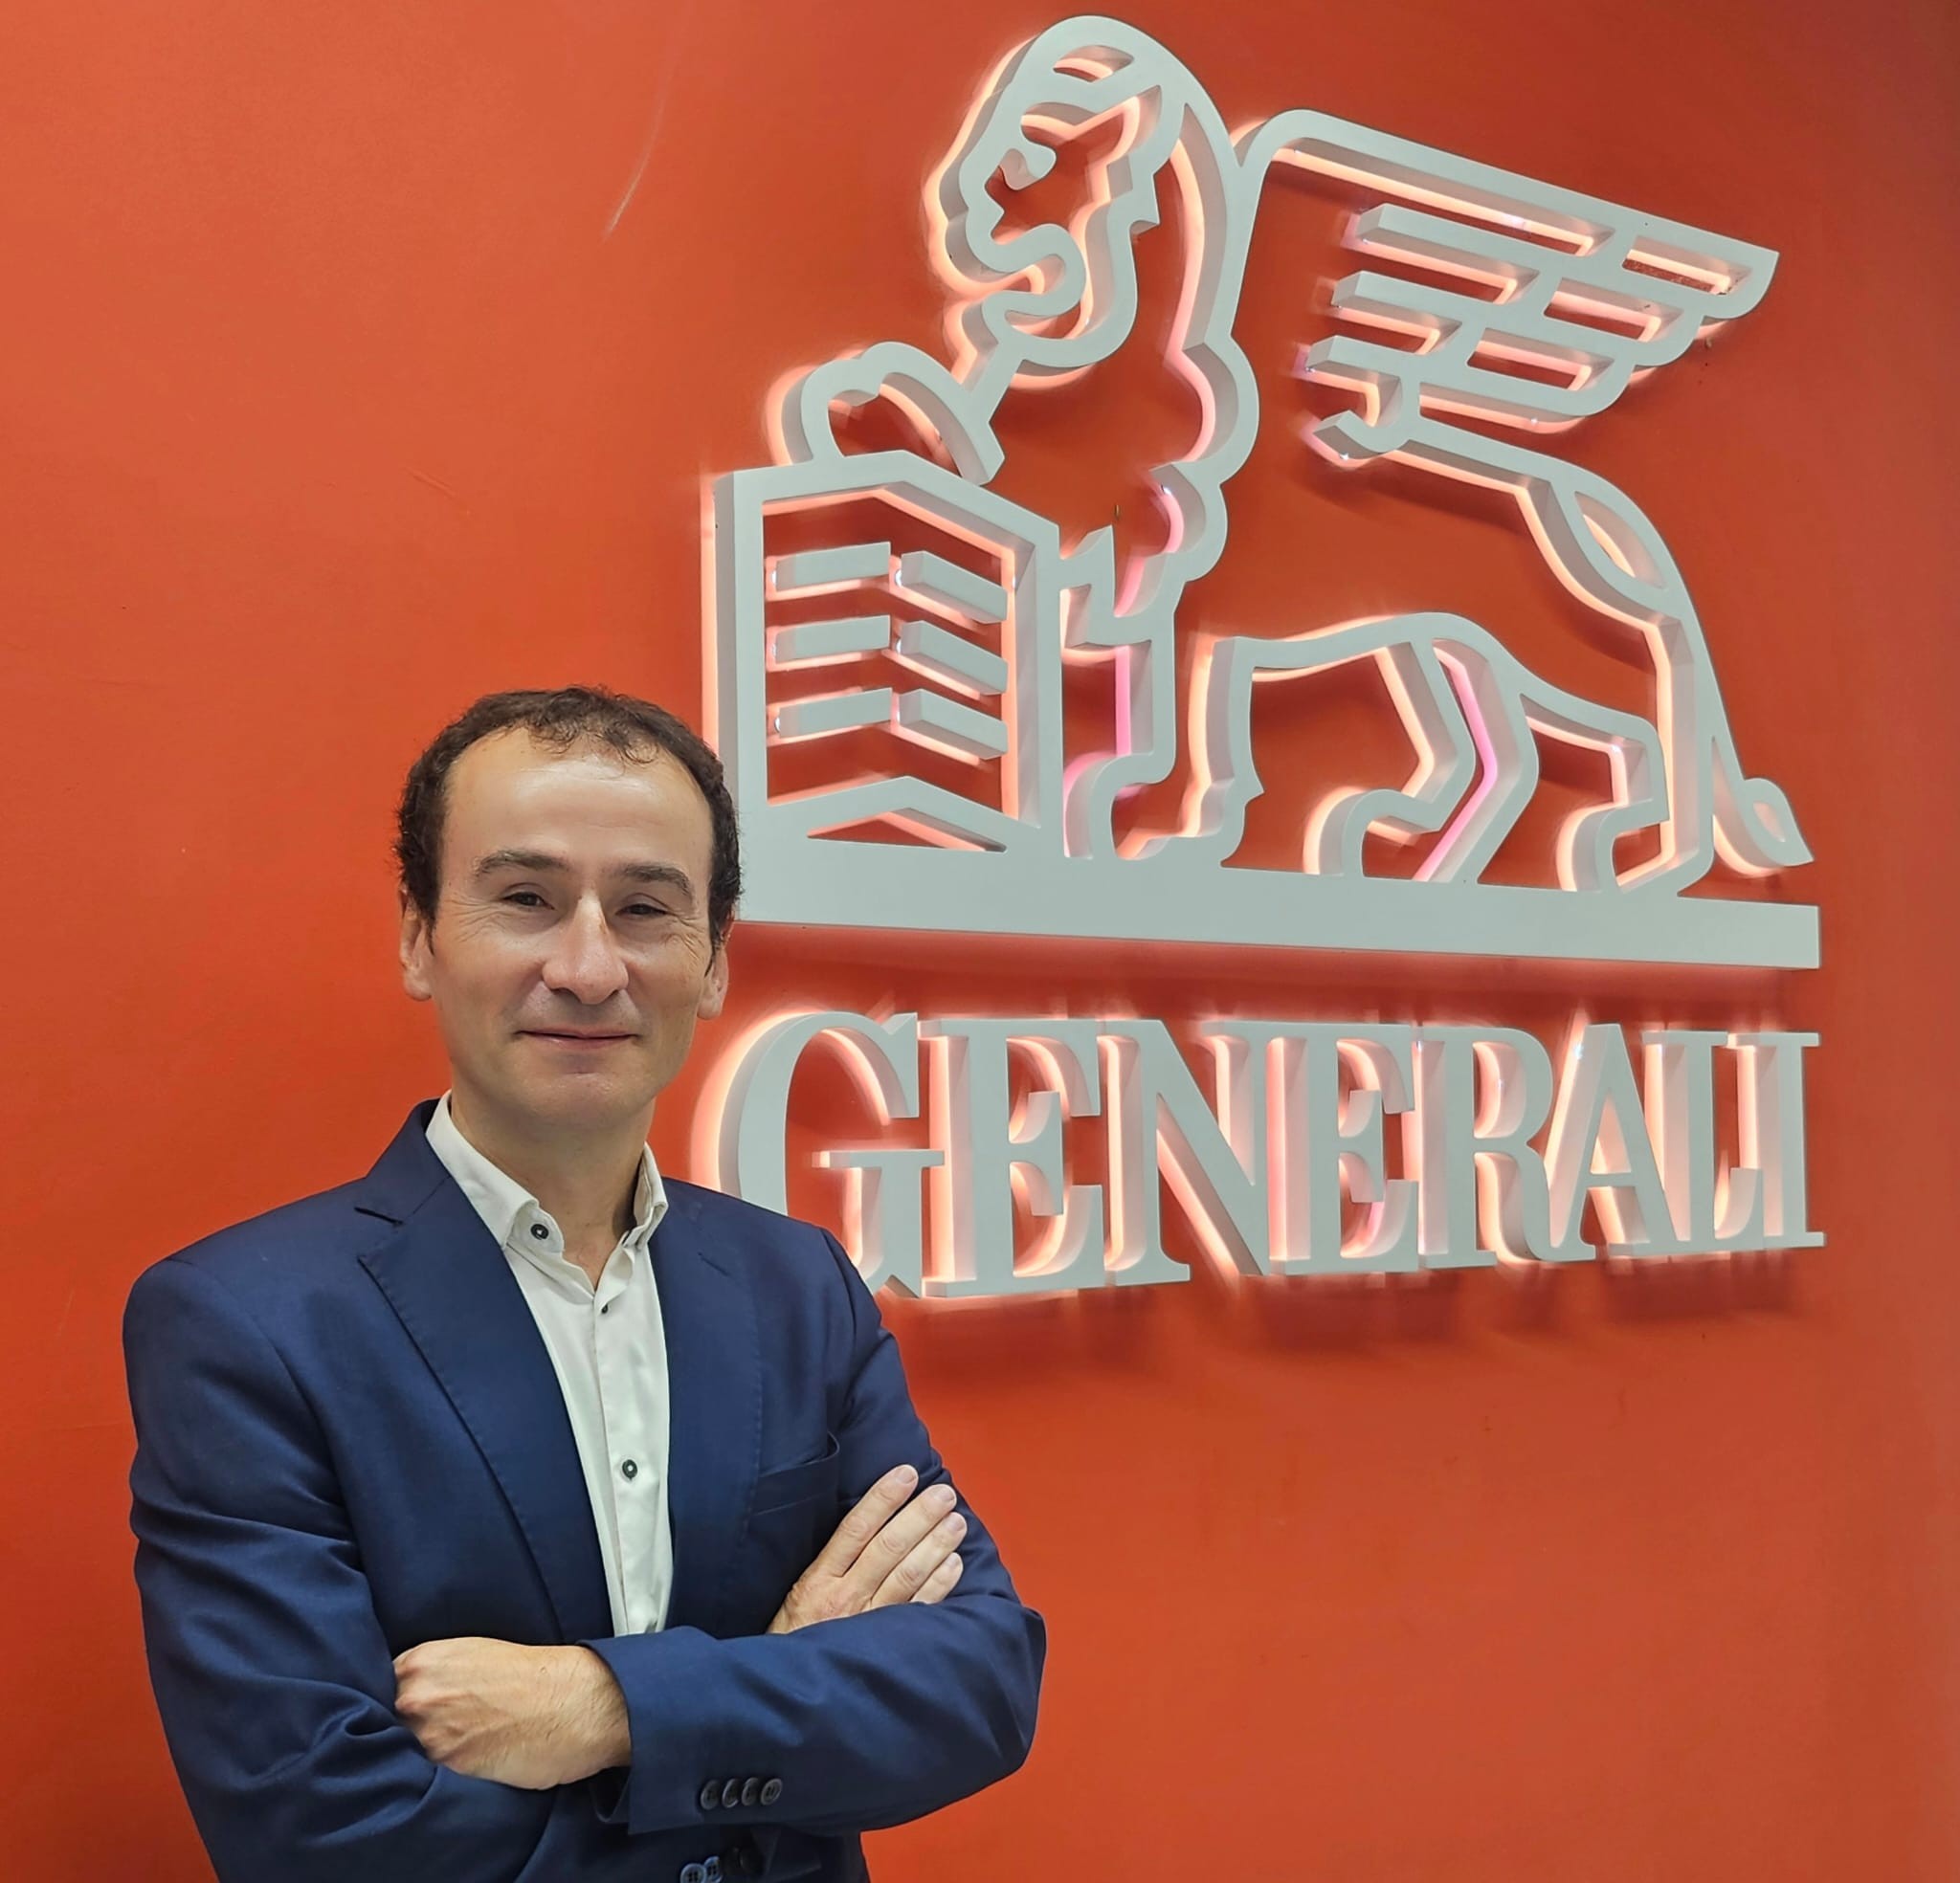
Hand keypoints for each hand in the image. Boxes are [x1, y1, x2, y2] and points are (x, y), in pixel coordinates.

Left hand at [392, 1637, 629, 1787]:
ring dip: (419, 1754)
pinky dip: (440, 1773)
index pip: (377, 1688)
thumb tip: (407, 1697)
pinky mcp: (449, 1767)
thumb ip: (434, 1673)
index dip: (392, 1702)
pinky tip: (464, 1761)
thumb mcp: (476, 1653)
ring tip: (454, 1747)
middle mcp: (418, 1695)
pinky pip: (427, 1775)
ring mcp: (430, 1733)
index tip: (408, 1712)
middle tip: (435, 1731)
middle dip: (403, 1729)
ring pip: (402, 1752)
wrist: (575, 1702)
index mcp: (423, 1661)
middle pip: (384, 1722)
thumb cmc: (535, 1677)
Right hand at [768, 1463, 965, 1633]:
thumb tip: (866, 1523)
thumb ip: (827, 1565)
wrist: (787, 1694)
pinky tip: (954, 1565)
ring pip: (907, 1575)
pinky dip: (938, 1586)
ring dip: (936, 1545)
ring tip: (957, 1522)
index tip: (906, 1474)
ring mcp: (867, 1623)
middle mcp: (844, 1598)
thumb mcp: (795, 1596)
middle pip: (888, 1548)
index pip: (855, 1529)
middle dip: (919, 1516)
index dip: (882, 1499)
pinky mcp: (885, 1646)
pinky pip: (917, 1610)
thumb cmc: (792, 1639)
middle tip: (944, 1494)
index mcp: (817, 1580)